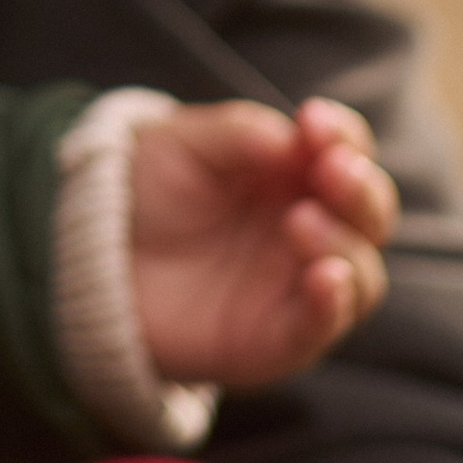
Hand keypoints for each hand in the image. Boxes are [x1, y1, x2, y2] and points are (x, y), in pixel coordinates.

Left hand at [129, 97, 394, 391]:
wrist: (91, 261)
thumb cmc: (146, 193)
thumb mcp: (181, 144)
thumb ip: (239, 134)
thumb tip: (293, 139)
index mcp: (296, 176)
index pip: (348, 154)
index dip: (344, 136)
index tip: (315, 121)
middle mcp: (310, 230)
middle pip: (371, 215)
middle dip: (361, 189)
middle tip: (331, 169)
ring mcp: (296, 287)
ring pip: (360, 274)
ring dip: (343, 244)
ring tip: (299, 220)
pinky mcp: (276, 341)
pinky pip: (321, 329)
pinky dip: (332, 306)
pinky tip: (324, 277)